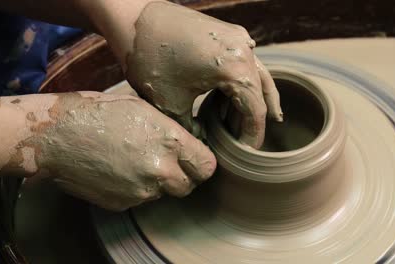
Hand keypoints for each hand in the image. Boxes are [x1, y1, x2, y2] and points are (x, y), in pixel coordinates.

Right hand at [34, 92, 215, 210]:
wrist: (57, 135)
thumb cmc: (98, 112)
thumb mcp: (144, 108)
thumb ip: (171, 131)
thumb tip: (188, 143)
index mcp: (170, 142)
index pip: (207, 167)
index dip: (202, 163)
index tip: (195, 158)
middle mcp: (160, 170)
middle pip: (188, 186)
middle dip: (183, 176)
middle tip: (168, 161)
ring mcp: (140, 191)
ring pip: (163, 193)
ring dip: (157, 182)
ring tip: (136, 160)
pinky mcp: (122, 203)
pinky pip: (140, 199)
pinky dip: (135, 188)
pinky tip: (120, 169)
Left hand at [125, 1, 282, 147]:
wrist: (133, 17)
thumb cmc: (149, 58)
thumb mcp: (170, 104)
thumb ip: (192, 130)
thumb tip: (202, 146)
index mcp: (235, 68)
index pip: (256, 111)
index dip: (252, 135)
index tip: (246, 153)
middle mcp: (244, 50)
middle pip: (261, 93)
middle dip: (253, 120)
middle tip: (246, 142)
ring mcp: (238, 38)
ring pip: (257, 76)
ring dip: (253, 101)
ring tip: (248, 124)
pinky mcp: (228, 33)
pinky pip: (245, 62)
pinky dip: (244, 83)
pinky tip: (236, 97)